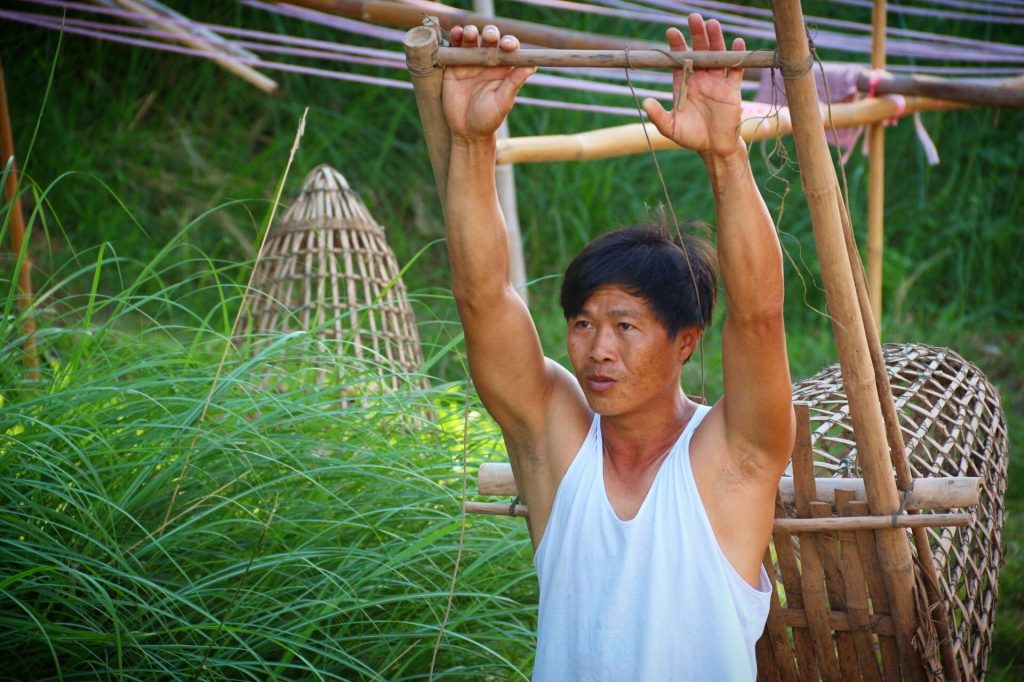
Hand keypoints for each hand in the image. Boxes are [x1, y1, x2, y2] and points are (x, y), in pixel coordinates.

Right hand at [443, 25, 534, 142]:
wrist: (466, 132)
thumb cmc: (489, 119)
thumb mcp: (503, 102)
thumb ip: (514, 83)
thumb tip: (533, 66)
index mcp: (503, 68)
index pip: (508, 49)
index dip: (509, 43)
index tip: (507, 46)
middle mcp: (487, 62)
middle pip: (490, 39)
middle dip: (490, 33)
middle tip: (489, 37)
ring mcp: (470, 62)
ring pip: (471, 39)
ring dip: (471, 32)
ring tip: (470, 34)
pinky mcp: (453, 66)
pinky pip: (454, 48)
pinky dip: (455, 37)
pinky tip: (456, 34)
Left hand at [642, 15, 745, 158]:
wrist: (713, 148)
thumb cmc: (690, 137)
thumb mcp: (670, 128)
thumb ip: (657, 116)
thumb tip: (645, 102)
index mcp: (683, 84)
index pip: (679, 59)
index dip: (676, 45)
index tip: (672, 32)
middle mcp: (700, 78)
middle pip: (698, 51)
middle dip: (696, 34)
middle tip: (694, 18)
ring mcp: (716, 82)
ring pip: (716, 56)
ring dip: (715, 40)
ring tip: (712, 24)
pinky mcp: (732, 89)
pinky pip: (735, 70)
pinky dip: (737, 57)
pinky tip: (737, 43)